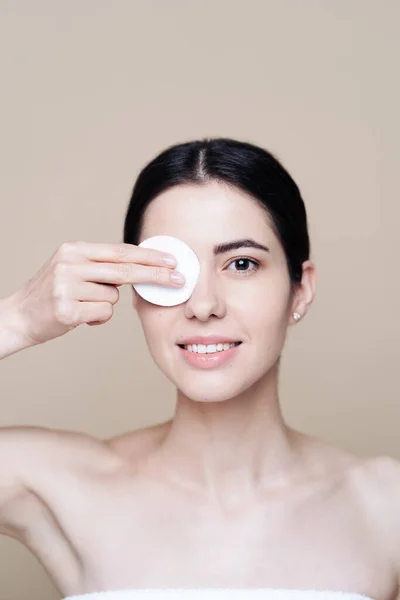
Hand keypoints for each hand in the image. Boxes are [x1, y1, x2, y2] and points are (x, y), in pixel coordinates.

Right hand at [10, 241, 182, 345]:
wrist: (18, 317)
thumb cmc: (52, 294)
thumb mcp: (72, 269)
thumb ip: (101, 266)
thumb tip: (141, 267)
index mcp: (74, 250)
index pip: (120, 252)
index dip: (149, 257)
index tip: (171, 261)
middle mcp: (70, 264)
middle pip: (125, 270)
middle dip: (155, 275)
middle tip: (178, 280)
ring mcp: (67, 286)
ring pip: (112, 297)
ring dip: (104, 305)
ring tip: (82, 305)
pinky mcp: (66, 310)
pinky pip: (102, 314)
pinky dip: (96, 319)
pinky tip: (78, 317)